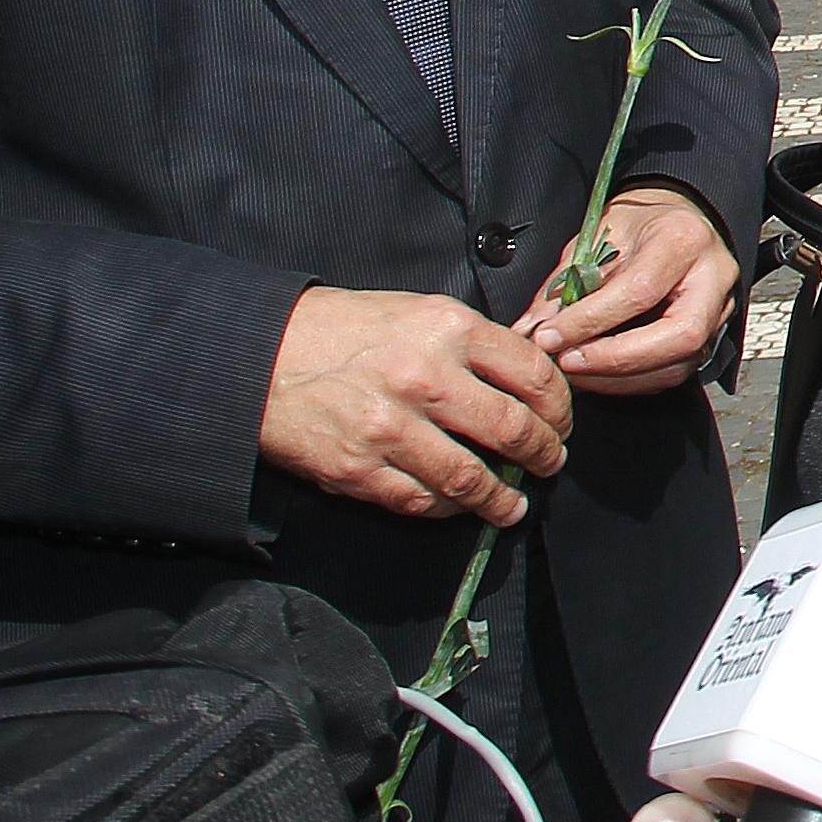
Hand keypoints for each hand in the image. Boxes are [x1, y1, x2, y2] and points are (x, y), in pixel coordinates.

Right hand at [261, 286, 573, 522]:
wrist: (259, 354)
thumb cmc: (344, 328)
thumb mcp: (418, 311)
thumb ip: (472, 342)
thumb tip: (525, 377)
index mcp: (449, 329)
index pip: (534, 374)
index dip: (560, 405)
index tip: (561, 421)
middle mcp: (426, 378)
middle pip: (513, 430)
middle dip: (544, 454)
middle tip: (550, 463)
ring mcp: (390, 429)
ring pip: (471, 479)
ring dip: (503, 498)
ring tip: (514, 505)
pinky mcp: (358, 470)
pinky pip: (421, 501)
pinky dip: (450, 510)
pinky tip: (461, 508)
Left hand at [526, 191, 739, 393]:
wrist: (674, 221)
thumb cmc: (639, 225)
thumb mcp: (597, 237)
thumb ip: (565, 283)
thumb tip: (530, 328)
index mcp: (683, 239)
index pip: (641, 290)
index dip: (591, 320)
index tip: (549, 335)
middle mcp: (713, 277)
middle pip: (678, 336)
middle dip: (616, 358)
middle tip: (568, 361)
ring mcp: (719, 311)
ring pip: (678, 364)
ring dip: (618, 377)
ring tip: (574, 370)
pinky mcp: (710, 337)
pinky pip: (674, 373)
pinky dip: (630, 381)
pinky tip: (597, 374)